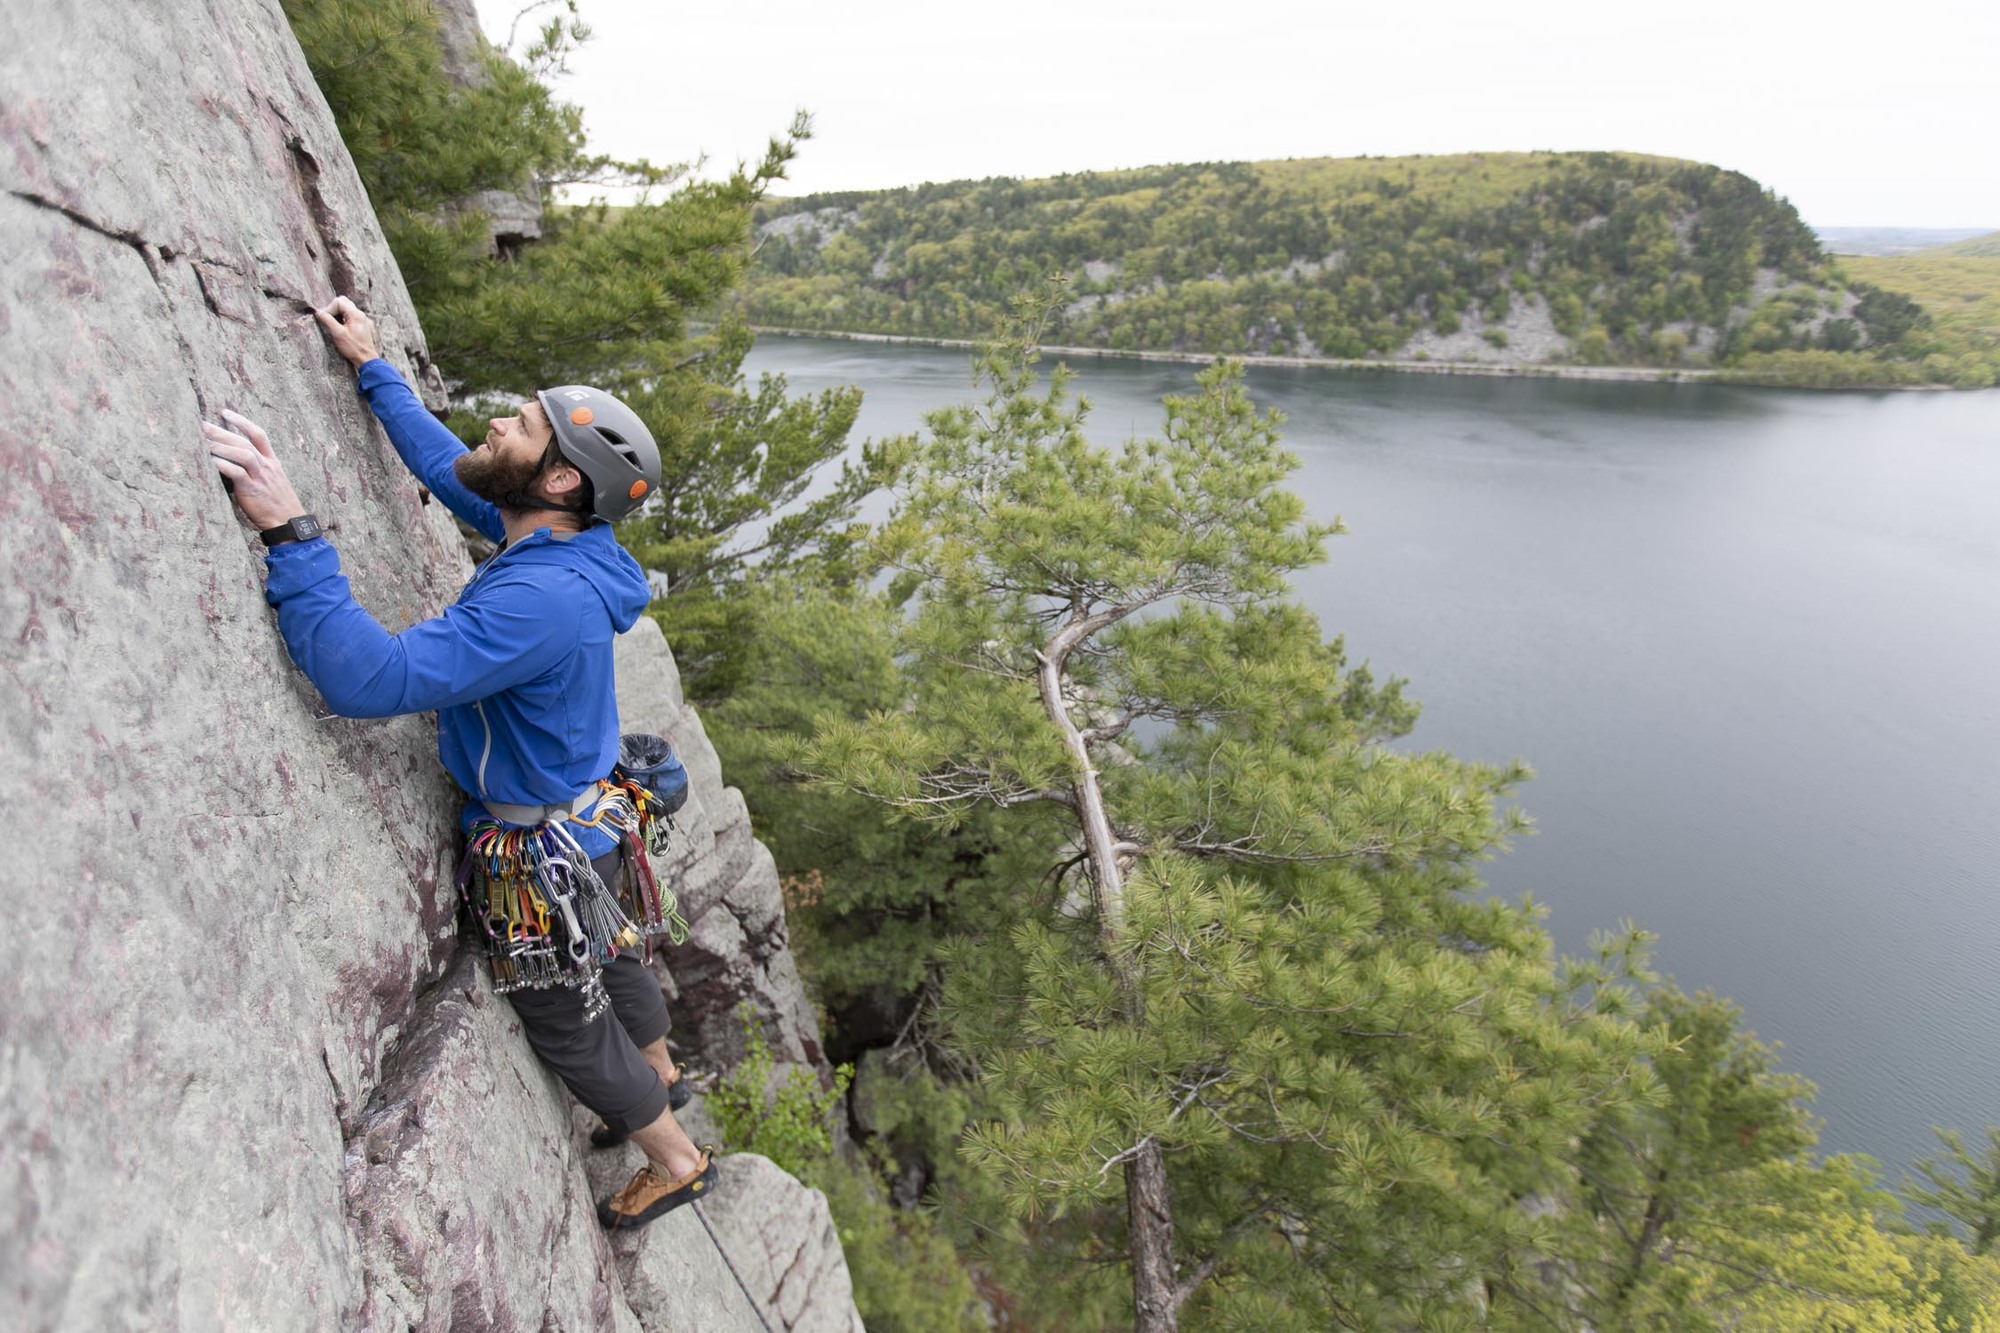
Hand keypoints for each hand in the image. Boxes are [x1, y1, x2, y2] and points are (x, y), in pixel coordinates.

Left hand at [203, 410, 308, 530]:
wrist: (289, 523)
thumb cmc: (277, 504)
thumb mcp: (272, 481)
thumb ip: (256, 470)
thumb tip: (232, 462)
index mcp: (272, 462)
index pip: (258, 434)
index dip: (242, 421)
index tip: (225, 412)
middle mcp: (267, 466)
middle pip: (244, 441)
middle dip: (222, 431)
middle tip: (202, 424)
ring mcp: (261, 477)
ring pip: (242, 453)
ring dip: (221, 446)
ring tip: (202, 442)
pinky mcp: (253, 489)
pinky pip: (237, 473)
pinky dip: (222, 465)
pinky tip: (210, 461)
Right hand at [314, 295, 378, 368]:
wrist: (366, 359)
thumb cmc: (353, 348)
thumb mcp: (337, 334)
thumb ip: (327, 320)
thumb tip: (317, 312)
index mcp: (356, 314)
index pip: (338, 302)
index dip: (329, 309)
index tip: (324, 319)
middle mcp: (361, 314)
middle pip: (344, 302)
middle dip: (333, 309)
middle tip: (328, 319)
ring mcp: (363, 320)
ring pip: (347, 309)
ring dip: (338, 314)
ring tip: (334, 325)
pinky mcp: (363, 326)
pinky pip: (351, 316)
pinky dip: (344, 319)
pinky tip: (341, 328)